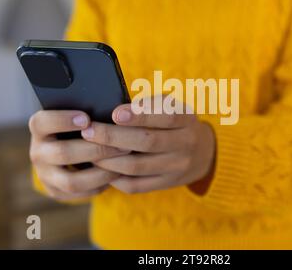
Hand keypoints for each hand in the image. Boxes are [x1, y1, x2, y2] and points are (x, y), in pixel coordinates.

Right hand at [28, 110, 127, 200]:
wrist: (67, 152)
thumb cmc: (80, 126)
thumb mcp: (77, 117)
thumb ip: (88, 114)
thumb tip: (114, 111)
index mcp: (39, 128)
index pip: (42, 122)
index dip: (63, 120)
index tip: (87, 119)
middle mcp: (38, 152)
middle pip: (63, 153)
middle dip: (96, 150)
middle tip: (123, 146)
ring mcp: (44, 174)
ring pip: (71, 180)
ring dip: (100, 173)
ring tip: (122, 166)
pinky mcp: (55, 191)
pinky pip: (78, 194)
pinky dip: (98, 186)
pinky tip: (114, 177)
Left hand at [80, 98, 215, 193]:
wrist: (203, 153)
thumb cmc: (176, 123)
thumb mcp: (172, 108)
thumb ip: (150, 105)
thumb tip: (115, 111)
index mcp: (187, 120)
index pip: (166, 116)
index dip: (140, 115)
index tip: (115, 113)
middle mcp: (185, 144)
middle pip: (147, 142)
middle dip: (113, 137)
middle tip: (88, 131)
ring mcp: (176, 168)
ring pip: (137, 167)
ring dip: (109, 159)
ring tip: (88, 150)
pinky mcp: (166, 184)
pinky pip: (136, 185)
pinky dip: (115, 178)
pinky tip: (101, 168)